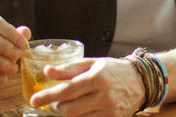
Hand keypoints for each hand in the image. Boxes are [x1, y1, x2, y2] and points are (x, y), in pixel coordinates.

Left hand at [30, 57, 144, 116]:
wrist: (141, 81)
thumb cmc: (114, 70)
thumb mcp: (93, 63)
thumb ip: (69, 68)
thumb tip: (47, 71)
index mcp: (97, 78)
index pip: (67, 90)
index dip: (48, 96)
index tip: (34, 100)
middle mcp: (104, 95)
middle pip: (69, 109)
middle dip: (55, 107)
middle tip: (52, 103)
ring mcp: (109, 110)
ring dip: (66, 114)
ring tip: (65, 106)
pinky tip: (77, 111)